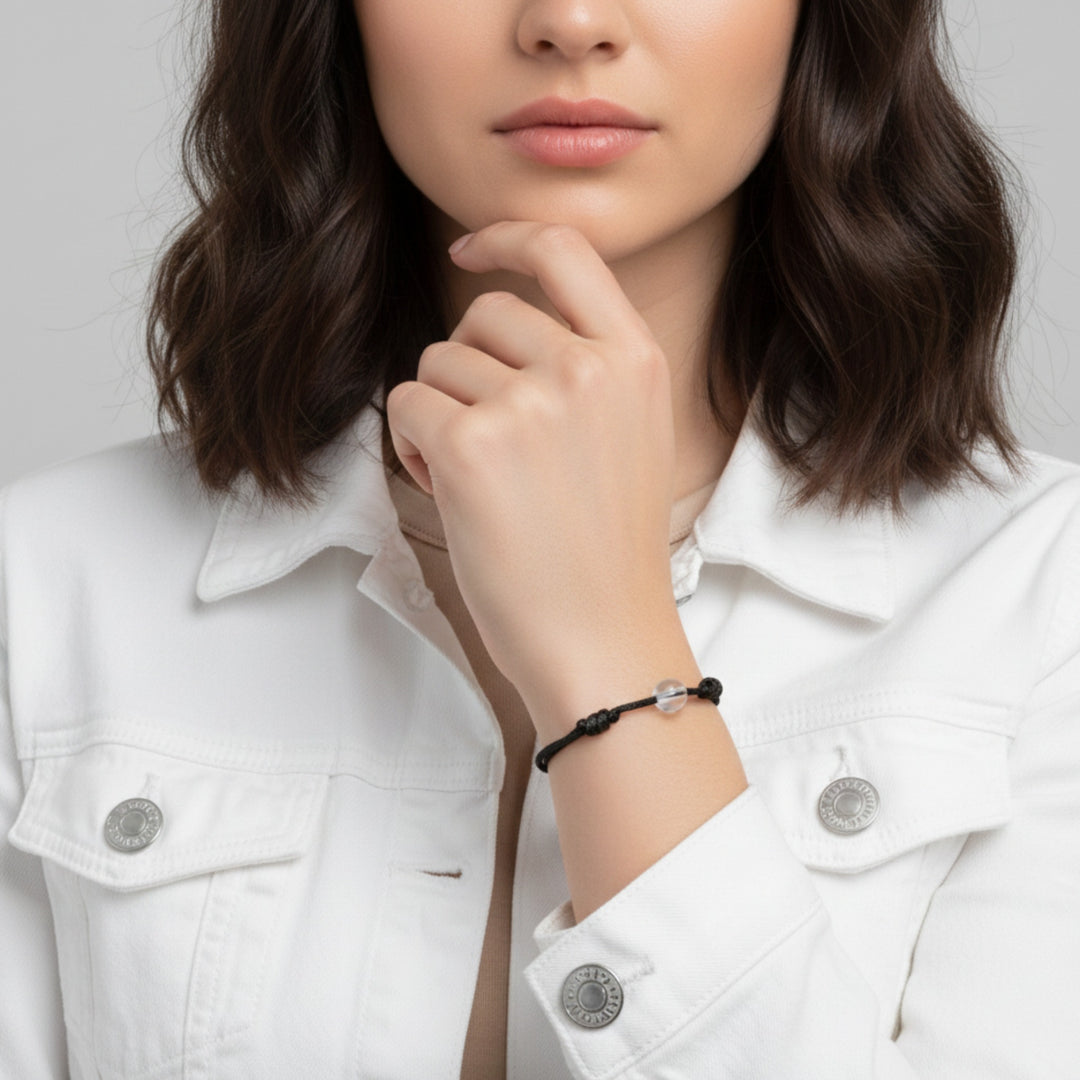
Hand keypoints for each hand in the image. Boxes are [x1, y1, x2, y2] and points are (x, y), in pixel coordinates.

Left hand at [386, 221, 680, 709]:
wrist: (603, 640)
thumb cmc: (608, 554)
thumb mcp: (634, 437)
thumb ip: (588, 369)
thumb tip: (502, 324)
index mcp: (635, 359)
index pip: (564, 249)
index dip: (506, 238)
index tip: (467, 250)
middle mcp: (586, 367)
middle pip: (482, 314)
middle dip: (467, 368)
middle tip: (487, 437)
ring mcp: (530, 403)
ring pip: (437, 362)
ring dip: (439, 415)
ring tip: (481, 481)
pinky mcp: (471, 445)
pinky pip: (406, 404)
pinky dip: (413, 446)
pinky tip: (453, 492)